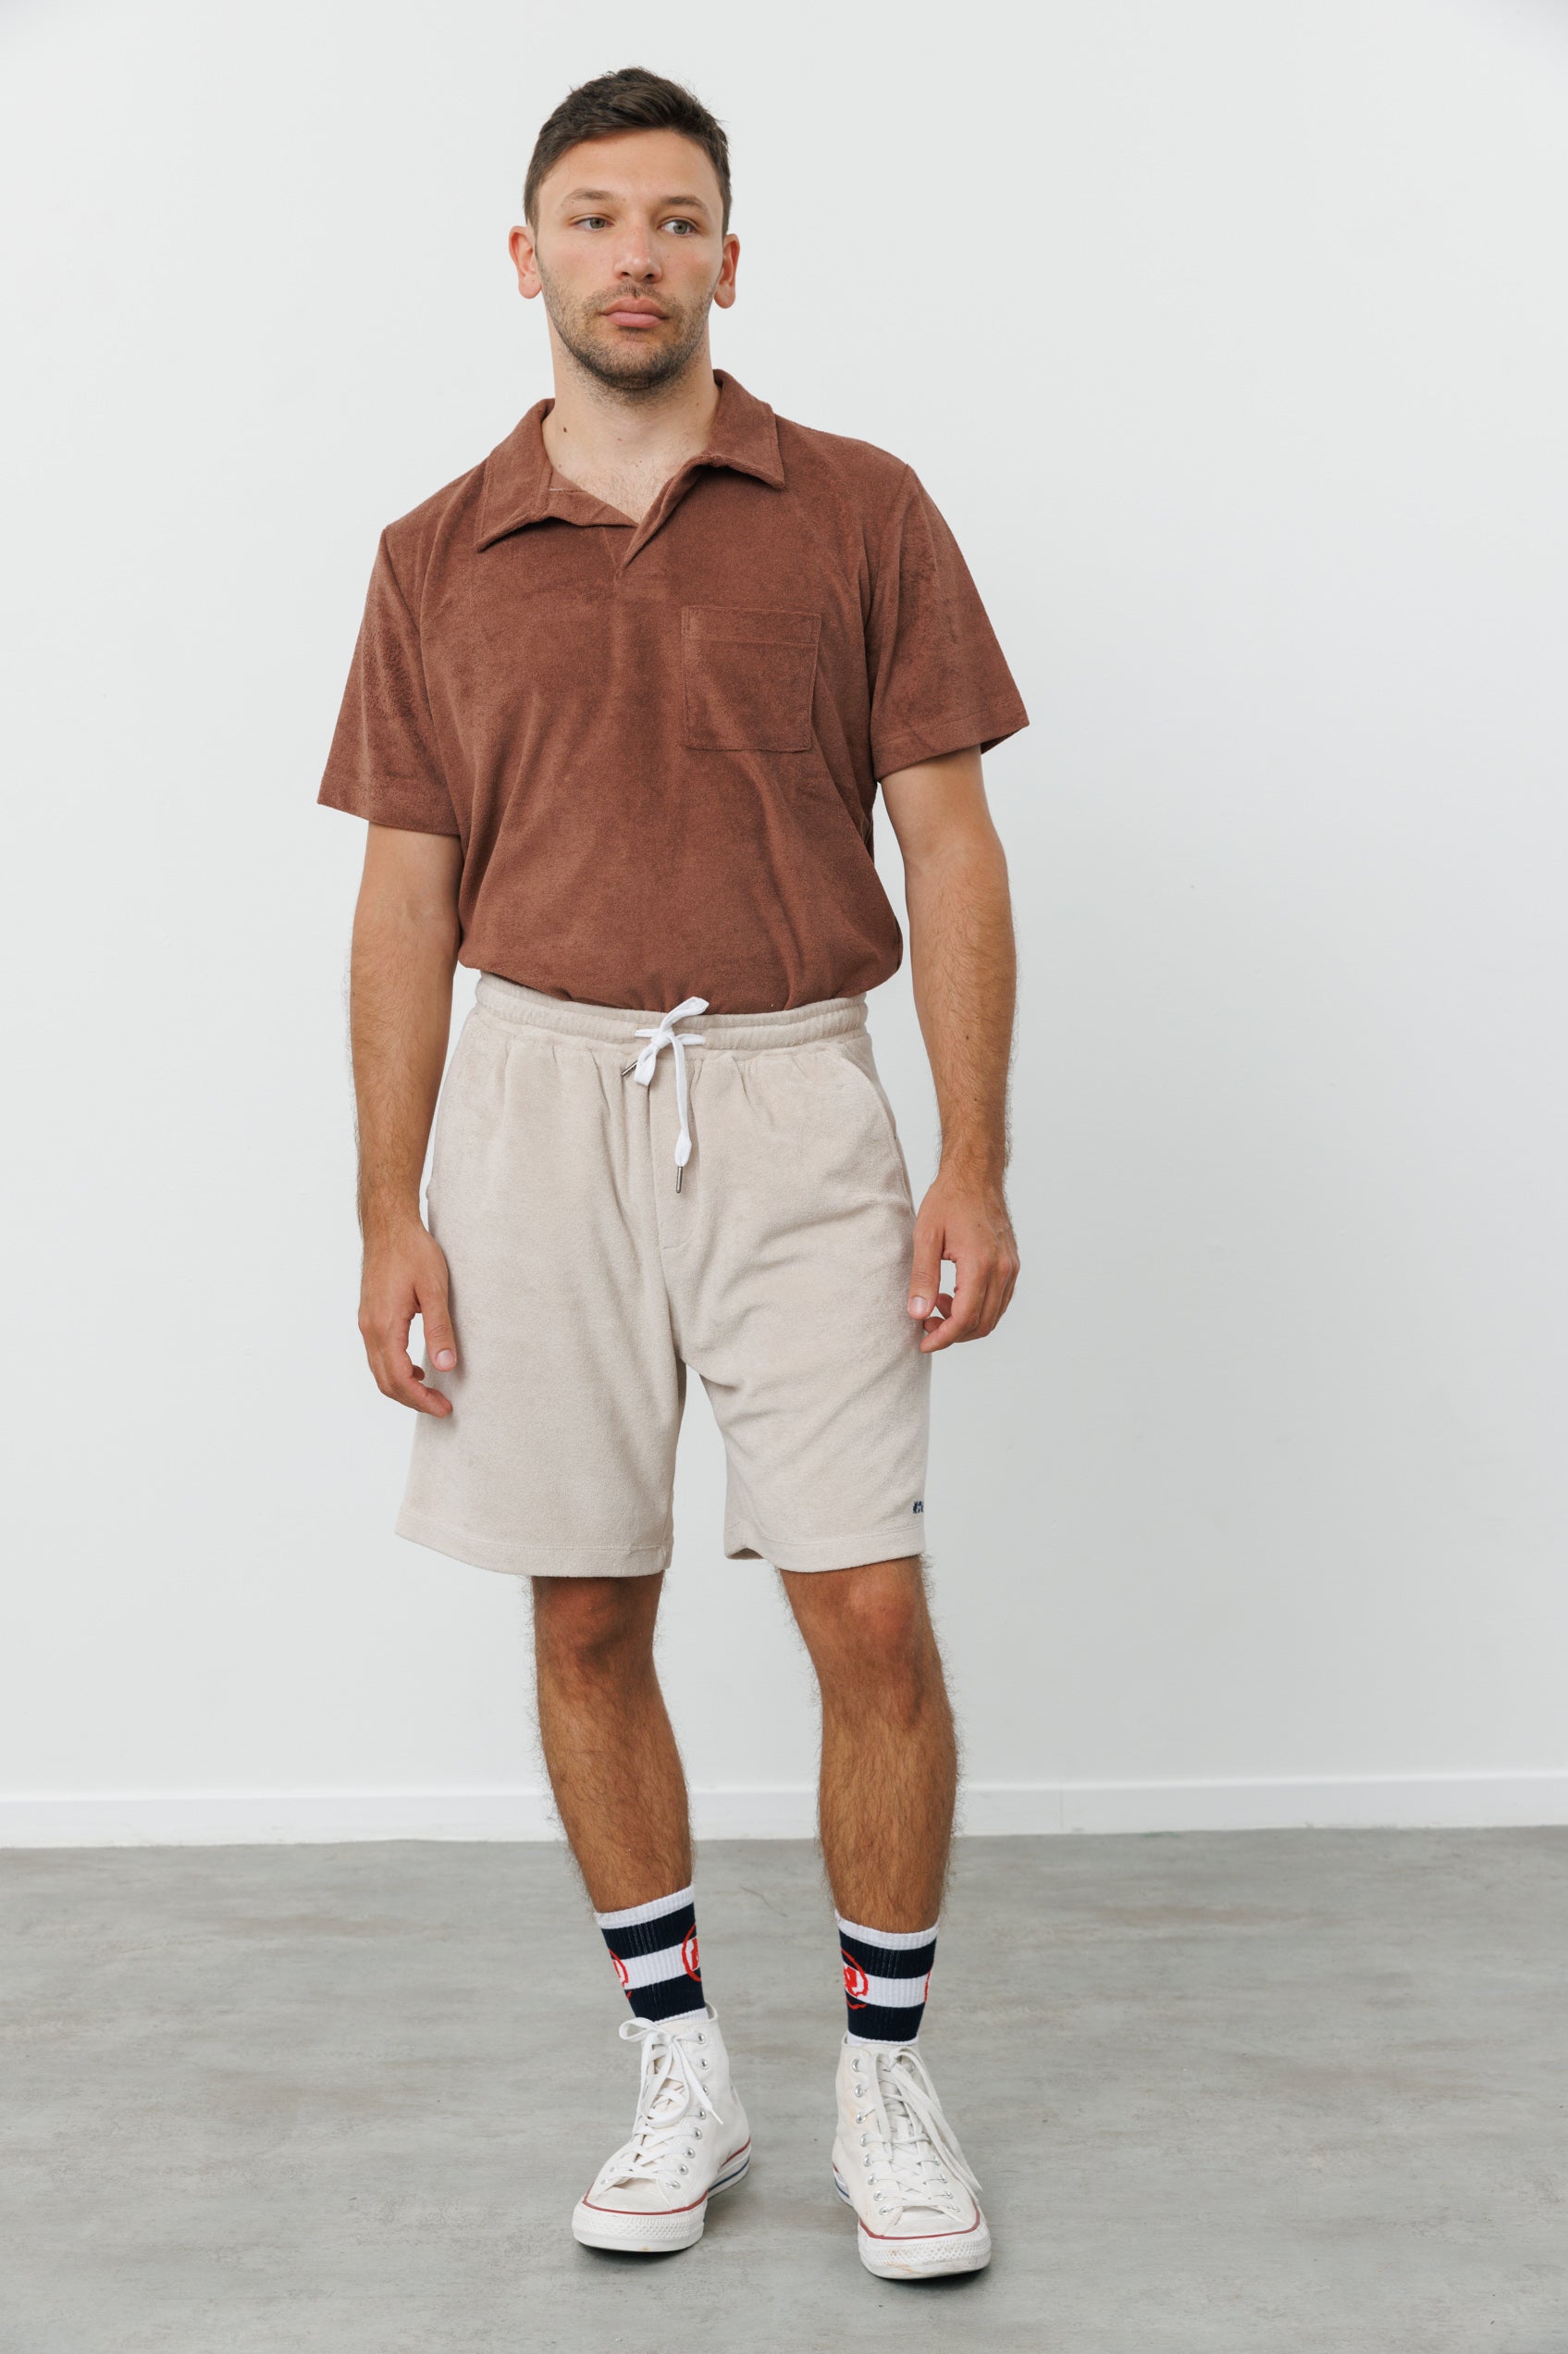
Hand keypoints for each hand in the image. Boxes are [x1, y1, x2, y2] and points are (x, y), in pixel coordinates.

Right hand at [358, 1217, 458, 1414]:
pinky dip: (395, 1371)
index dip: (422, 1400)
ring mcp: (366, 1322)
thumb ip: (440, 1330)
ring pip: (379, 1371)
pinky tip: (416, 1369)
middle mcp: (369, 1328)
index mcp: (385, 1325)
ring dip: (403, 1388)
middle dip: (413, 1401)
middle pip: (385, 1382)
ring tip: (431, 1393)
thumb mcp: (435, 1289)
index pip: (400, 1379)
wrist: (388, 1225)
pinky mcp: (369, 1316)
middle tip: (441, 1406)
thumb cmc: (413, 1251)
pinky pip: (377, 1355)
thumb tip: (446, 1367)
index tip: (444, 1407)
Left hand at [907, 1169, 1018, 1351]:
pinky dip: (976, 1309)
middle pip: (981, 1324)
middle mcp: (1002, 1270)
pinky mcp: (1012, 1265)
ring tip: (935, 1304)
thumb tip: (917, 1314)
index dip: (943, 1338)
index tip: (923, 1344)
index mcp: (980, 1264)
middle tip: (925, 1324)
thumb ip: (922, 1277)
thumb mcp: (925, 1236)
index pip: (965, 1318)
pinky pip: (998, 1302)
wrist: (975, 1175)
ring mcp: (1011, 1268)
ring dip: (964, 1322)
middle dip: (952, 1333)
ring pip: (992, 1316)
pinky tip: (952, 1295)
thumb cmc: (949, 1200)